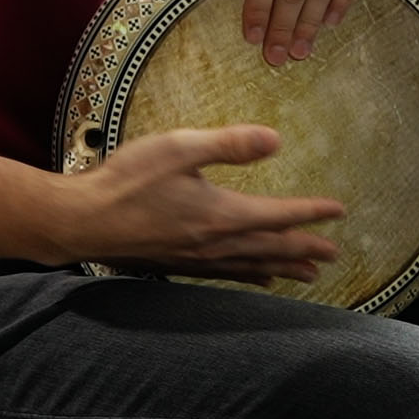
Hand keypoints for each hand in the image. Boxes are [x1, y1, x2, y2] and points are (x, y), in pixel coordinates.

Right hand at [60, 125, 344, 285]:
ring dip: (283, 268)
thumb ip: (229, 144)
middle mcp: (214, 244)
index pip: (277, 216)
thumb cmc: (125, 181)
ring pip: (251, 267)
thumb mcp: (178, 148)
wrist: (79, 221)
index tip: (339, 211)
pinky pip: (226, 275)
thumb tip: (276, 140)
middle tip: (335, 253)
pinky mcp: (177, 264)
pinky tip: (256, 278)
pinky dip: (250, 276)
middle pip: (270, 249)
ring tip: (310, 274)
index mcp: (220, 215)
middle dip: (305, 249)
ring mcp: (195, 259)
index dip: (310, 213)